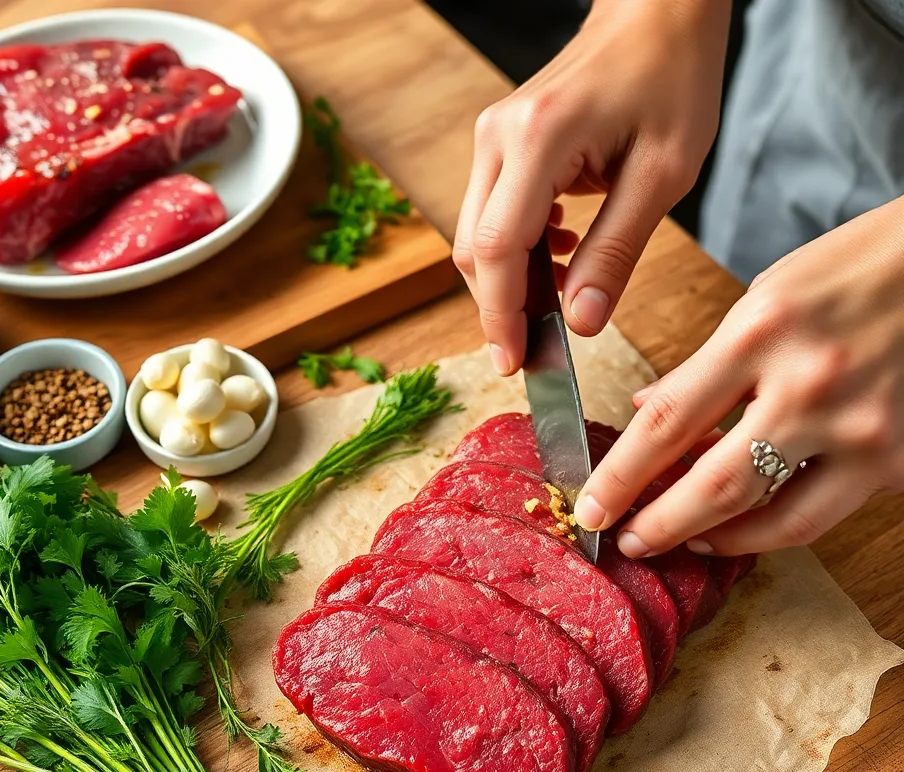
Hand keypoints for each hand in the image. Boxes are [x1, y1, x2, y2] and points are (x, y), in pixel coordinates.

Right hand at [453, 0, 729, 373]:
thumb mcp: (663, 173)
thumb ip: (616, 251)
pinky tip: (560, 254)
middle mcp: (498, 137)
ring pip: (477, 236)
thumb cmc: (671, 77)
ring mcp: (492, 138)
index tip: (514, 362)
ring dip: (510, 280)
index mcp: (540, 139)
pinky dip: (516, 251)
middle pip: (474, 249)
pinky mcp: (499, 144)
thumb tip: (581, 323)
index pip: (498, 248)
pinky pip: (491, 214)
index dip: (500, 315)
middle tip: (541, 346)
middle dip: (502, 306)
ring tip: (562, 295)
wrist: (657, 12)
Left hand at [574, 197, 903, 555]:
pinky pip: (825, 509)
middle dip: (660, 526)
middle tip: (628, 543)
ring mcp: (864, 428)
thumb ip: (706, 363)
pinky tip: (748, 521)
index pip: (666, 424)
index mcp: (761, 332)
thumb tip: (648, 409)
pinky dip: (777, 522)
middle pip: (716, 486)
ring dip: (719, 540)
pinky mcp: (900, 459)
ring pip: (778, 519)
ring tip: (684, 539)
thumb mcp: (765, 295)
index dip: (620, 478)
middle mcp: (812, 386)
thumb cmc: (856, 267)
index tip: (592, 509)